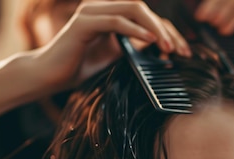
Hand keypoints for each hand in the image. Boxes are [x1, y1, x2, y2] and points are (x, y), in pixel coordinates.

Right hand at [31, 1, 189, 90]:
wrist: (49, 75)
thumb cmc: (79, 67)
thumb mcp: (115, 57)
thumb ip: (135, 48)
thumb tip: (161, 48)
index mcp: (110, 14)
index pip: (145, 16)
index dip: (167, 31)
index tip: (184, 52)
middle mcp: (101, 7)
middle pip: (143, 9)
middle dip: (166, 29)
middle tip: (182, 50)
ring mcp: (91, 12)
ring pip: (132, 10)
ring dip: (155, 28)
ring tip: (169, 47)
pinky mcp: (83, 23)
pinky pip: (115, 21)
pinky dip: (135, 30)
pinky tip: (150, 41)